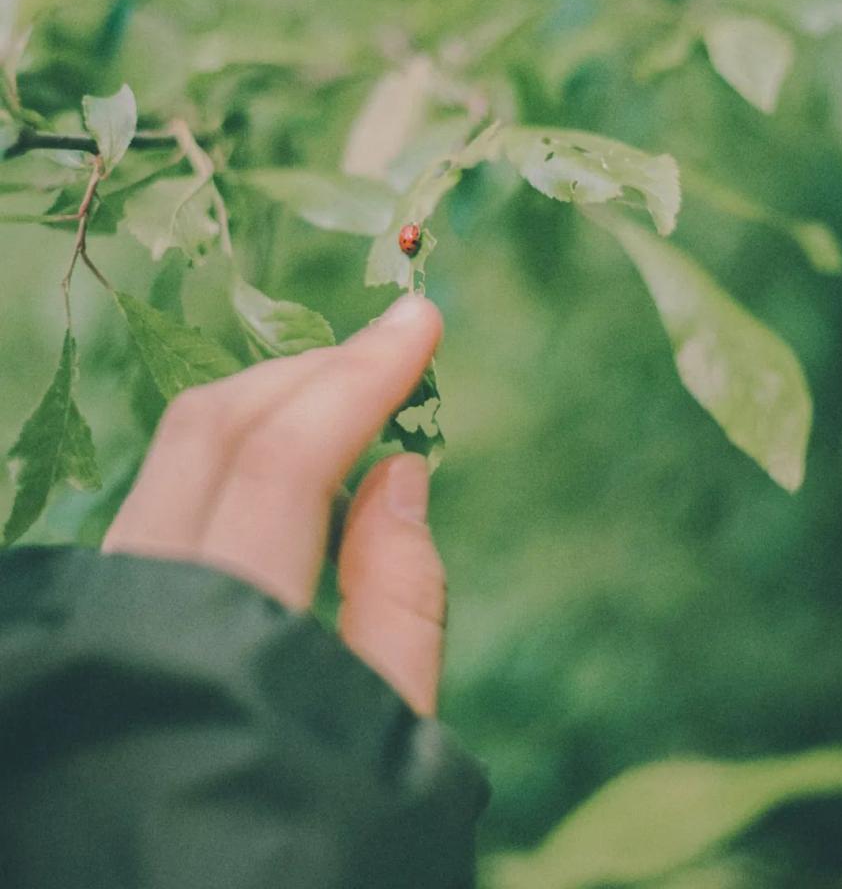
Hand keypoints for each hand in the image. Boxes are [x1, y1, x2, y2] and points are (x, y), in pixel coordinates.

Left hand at [103, 294, 445, 715]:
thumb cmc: (310, 854)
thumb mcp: (390, 742)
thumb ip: (400, 603)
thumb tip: (399, 471)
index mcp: (219, 634)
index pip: (285, 464)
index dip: (360, 379)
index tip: (423, 322)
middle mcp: (138, 596)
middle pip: (215, 427)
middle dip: (314, 370)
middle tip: (394, 349)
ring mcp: (108, 594)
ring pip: (179, 446)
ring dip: (273, 397)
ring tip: (354, 393)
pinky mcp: (101, 599)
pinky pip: (166, 482)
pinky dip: (237, 444)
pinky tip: (297, 459)